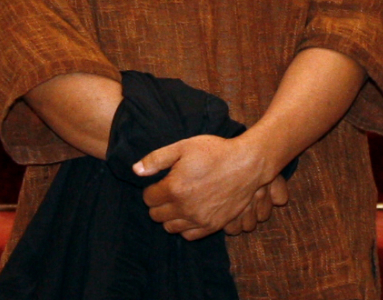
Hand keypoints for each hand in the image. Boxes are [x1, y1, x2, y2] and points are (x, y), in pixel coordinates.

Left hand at [133, 135, 287, 239]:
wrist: (246, 163)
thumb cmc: (215, 151)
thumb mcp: (183, 147)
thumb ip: (157, 159)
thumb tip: (135, 171)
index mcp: (174, 188)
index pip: (149, 198)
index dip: (151, 189)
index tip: (159, 182)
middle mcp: (184, 208)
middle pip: (156, 215)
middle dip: (157, 203)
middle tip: (167, 191)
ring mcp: (199, 219)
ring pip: (170, 227)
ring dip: (169, 216)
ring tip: (178, 201)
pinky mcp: (213, 225)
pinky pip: (189, 235)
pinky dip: (185, 226)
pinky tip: (190, 212)